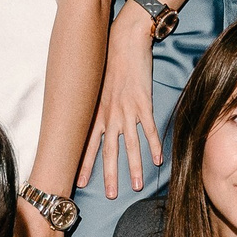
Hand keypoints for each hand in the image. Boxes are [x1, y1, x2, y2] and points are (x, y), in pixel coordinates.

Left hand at [81, 5, 162, 203]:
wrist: (123, 41)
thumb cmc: (106, 61)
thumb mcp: (91, 84)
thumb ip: (90, 104)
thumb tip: (84, 116)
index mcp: (94, 111)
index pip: (87, 144)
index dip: (84, 164)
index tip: (78, 183)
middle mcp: (109, 114)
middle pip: (108, 151)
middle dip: (108, 175)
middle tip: (108, 195)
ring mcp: (127, 110)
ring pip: (130, 145)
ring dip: (134, 167)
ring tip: (136, 186)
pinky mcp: (143, 103)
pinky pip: (149, 128)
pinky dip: (154, 145)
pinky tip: (158, 160)